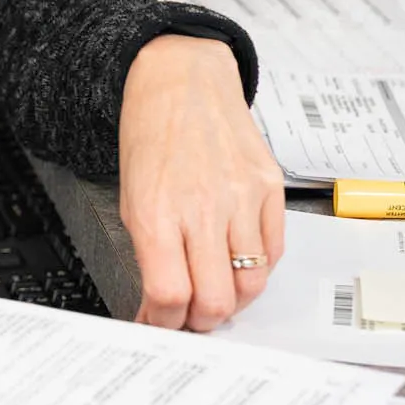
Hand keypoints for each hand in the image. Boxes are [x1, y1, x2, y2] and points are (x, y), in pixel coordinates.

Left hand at [115, 35, 282, 331]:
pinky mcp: (271, 189)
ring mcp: (243, 198)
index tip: (160, 324)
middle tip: (191, 318)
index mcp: (157, 212)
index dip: (165, 323)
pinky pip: (274, 252)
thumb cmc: (151, 135)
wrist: (182, 79)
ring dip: (233, 302)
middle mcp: (203, 208)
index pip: (169, 294)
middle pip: (216, 301)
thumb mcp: (131, 197)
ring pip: (252, 284)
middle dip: (202, 322)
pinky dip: (257, 269)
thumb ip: (148, 254)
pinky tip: (237, 261)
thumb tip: (158, 306)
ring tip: (216, 292)